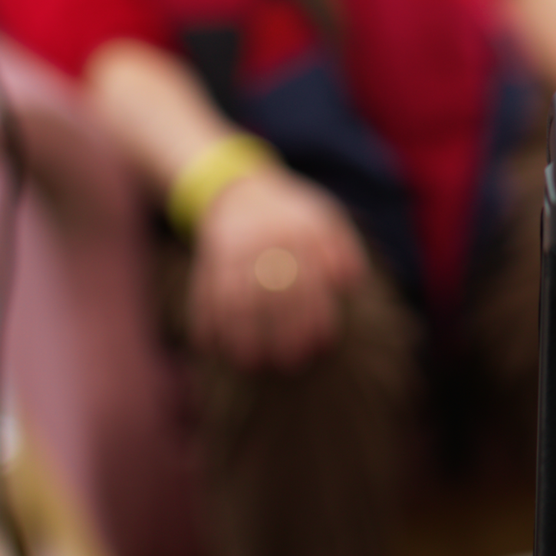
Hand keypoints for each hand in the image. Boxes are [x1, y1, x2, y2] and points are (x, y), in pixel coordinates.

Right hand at [188, 164, 367, 369]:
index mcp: (300, 232)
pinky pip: (205, 293)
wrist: (240, 190)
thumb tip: (349, 283)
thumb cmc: (292, 215)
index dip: (315, 316)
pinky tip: (213, 348)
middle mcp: (267, 242)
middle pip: (275, 293)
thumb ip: (342, 248)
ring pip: (236, 297)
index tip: (321, 345)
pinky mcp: (209, 259)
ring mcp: (235, 250)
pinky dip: (207, 322)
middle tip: (292, 364)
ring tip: (250, 365)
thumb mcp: (323, 218)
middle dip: (283, 332)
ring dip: (241, 334)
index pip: (311, 281)